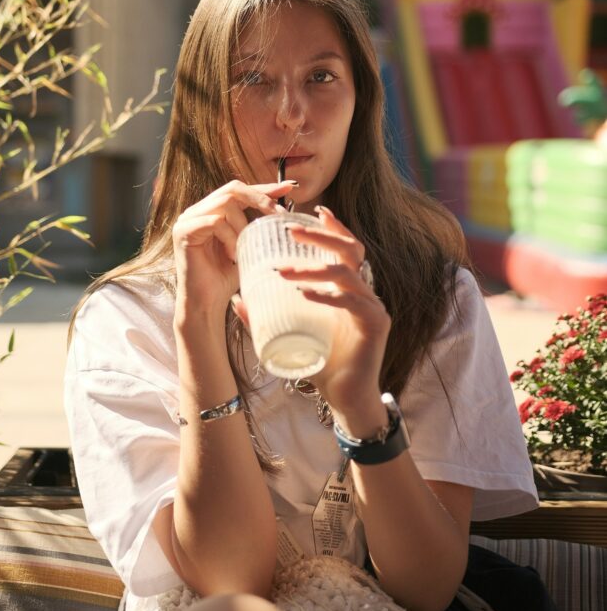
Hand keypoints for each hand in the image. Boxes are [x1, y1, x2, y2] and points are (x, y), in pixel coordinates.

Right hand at [172, 179, 297, 322]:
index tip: (288, 187)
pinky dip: (230, 237)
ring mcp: (187, 219)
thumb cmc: (228, 278)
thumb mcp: (248, 245)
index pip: (239, 191)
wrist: (208, 304)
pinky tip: (233, 256)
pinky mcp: (183, 231)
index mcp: (211, 211)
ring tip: (245, 249)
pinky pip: (215, 221)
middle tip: (278, 214)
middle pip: (232, 189)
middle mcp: (197, 211)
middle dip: (259, 199)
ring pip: (226, 204)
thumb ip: (258, 224)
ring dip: (243, 226)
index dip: (263, 188)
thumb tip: (284, 205)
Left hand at [275, 207, 390, 422]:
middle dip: (322, 236)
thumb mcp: (293, 333)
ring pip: (346, 275)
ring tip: (283, 271)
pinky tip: (305, 294)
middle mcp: (366, 293)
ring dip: (313, 268)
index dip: (335, 228)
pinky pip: (352, 303)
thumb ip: (267, 317)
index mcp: (351, 289)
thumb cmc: (323, 364)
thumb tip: (236, 300)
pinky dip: (327, 297)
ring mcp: (373, 307)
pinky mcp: (375, 325)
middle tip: (292, 230)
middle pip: (351, 251)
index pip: (348, 249)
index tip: (314, 211)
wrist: (347, 399)